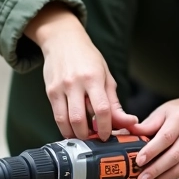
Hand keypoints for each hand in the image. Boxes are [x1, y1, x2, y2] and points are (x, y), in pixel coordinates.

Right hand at [26, 3, 139, 139]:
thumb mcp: (106, 76)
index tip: (107, 135)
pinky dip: (64, 128)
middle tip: (94, 138)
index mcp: (93, 78)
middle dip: (88, 135)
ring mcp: (60, 88)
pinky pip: (57, 116)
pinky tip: (72, 130)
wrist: (62, 40)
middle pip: (79, 119)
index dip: (105, 127)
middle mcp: (75, 83)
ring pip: (65, 121)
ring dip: (75, 135)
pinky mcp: (50, 92)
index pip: (101, 109)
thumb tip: (127, 122)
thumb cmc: (88, 58)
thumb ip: (114, 102)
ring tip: (84, 136)